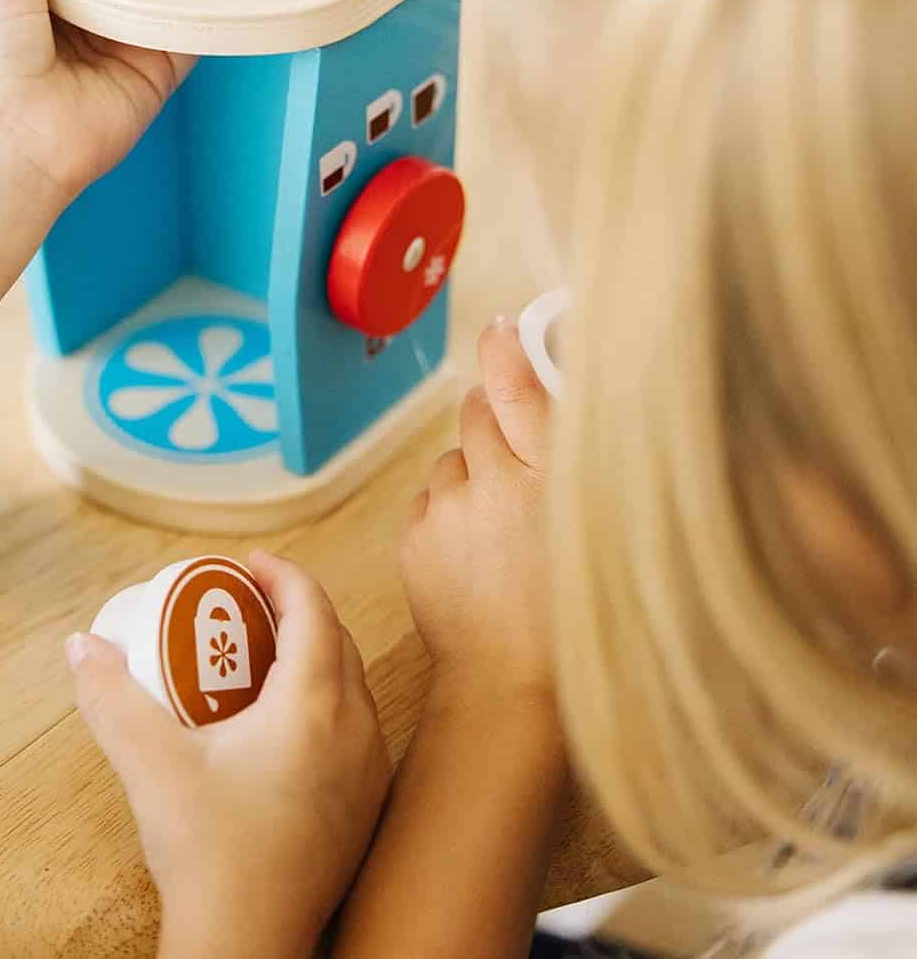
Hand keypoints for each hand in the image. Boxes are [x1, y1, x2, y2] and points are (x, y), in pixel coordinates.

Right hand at [67, 553, 390, 958]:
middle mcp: (355, 733)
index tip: (246, 564)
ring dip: (313, 655)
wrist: (247, 949)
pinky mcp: (362, 810)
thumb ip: (110, 696)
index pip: (313, 610)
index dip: (283, 574)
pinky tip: (278, 722)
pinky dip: (323, 700)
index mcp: (314, 708)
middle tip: (244, 604)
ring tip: (258, 656)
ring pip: (350, 686)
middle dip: (295, 609)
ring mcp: (367, 775)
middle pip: (337, 641)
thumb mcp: (149, 765)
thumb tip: (83, 645)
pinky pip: (353, 727)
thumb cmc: (210, 857)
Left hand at [400, 316, 554, 712]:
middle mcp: (497, 484)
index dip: (508, 350)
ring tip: (504, 532)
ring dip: (474, 477)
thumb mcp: (607, 533)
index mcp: (556, 480)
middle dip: (498, 423)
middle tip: (522, 466)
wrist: (516, 694)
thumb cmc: (581, 621)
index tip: (503, 328)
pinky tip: (476, 556)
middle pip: (481, 414)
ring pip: (455, 461)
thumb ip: (579, 465)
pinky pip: (431, 501)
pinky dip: (449, 514)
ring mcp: (450, 510)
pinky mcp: (416, 537)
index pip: (521, 386)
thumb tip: (557, 406)